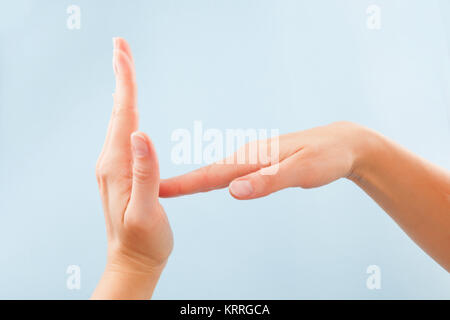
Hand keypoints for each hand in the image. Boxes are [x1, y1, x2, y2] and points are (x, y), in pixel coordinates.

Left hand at [92, 38, 172, 298]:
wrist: (133, 261)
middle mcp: (111, 162)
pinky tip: (130, 108)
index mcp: (117, 166)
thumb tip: (140, 135)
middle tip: (121, 47)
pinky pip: (124, 132)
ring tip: (125, 66)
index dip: (125, 83)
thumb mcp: (145, 211)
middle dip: (122, 76)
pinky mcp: (122, 171)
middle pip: (119, 111)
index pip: (124, 116)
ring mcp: (115, 166)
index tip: (122, 53)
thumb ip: (144, 174)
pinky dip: (128, 110)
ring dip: (124, 90)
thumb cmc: (143, 241)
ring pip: (121, 119)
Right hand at [159, 121, 449, 270]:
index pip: (211, 174)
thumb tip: (233, 191)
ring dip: (193, 182)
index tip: (158, 190)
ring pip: (217, 173)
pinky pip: (231, 173)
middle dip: (181, 184)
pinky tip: (207, 184)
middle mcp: (248, 157)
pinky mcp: (260, 164)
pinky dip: (213, 179)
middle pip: (208, 173)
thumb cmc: (325, 157)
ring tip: (170, 190)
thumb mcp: (301, 171)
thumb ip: (268, 181)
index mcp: (253, 158)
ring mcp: (253, 159)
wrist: (342, 142)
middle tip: (154, 193)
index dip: (183, 184)